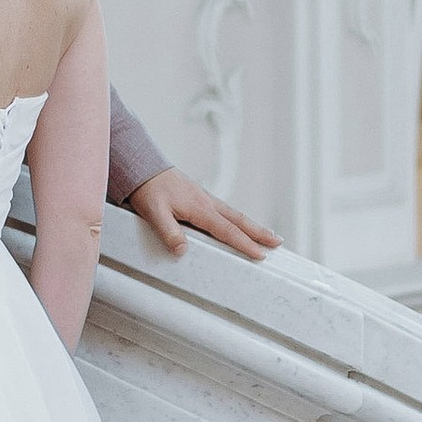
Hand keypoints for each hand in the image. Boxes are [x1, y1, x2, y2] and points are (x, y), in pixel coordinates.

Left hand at [128, 168, 279, 263]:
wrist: (143, 168)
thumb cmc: (148, 189)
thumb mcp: (154, 213)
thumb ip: (169, 232)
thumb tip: (183, 250)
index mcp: (199, 208)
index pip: (227, 230)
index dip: (245, 244)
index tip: (261, 254)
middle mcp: (206, 202)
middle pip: (239, 220)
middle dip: (259, 232)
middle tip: (278, 242)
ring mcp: (204, 198)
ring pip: (234, 214)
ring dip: (251, 225)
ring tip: (266, 235)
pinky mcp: (199, 197)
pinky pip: (224, 210)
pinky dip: (237, 219)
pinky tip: (238, 223)